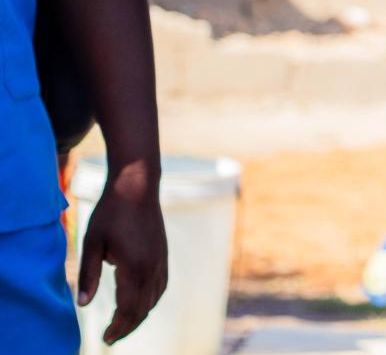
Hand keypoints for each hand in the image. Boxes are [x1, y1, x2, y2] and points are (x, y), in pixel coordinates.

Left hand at [78, 158, 166, 344]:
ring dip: (139, 315)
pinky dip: (151, 301)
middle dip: (128, 326)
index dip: (117, 327)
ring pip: (154, 299)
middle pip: (143, 308)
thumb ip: (88, 275)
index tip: (105, 338)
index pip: (128, 308)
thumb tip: (82, 305)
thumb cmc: (111, 213)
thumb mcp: (92, 243)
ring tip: (124, 325)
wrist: (138, 187)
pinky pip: (161, 286)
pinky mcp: (163, 254)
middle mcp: (152, 267)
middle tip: (111, 338)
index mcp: (134, 267)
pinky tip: (141, 303)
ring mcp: (161, 260)